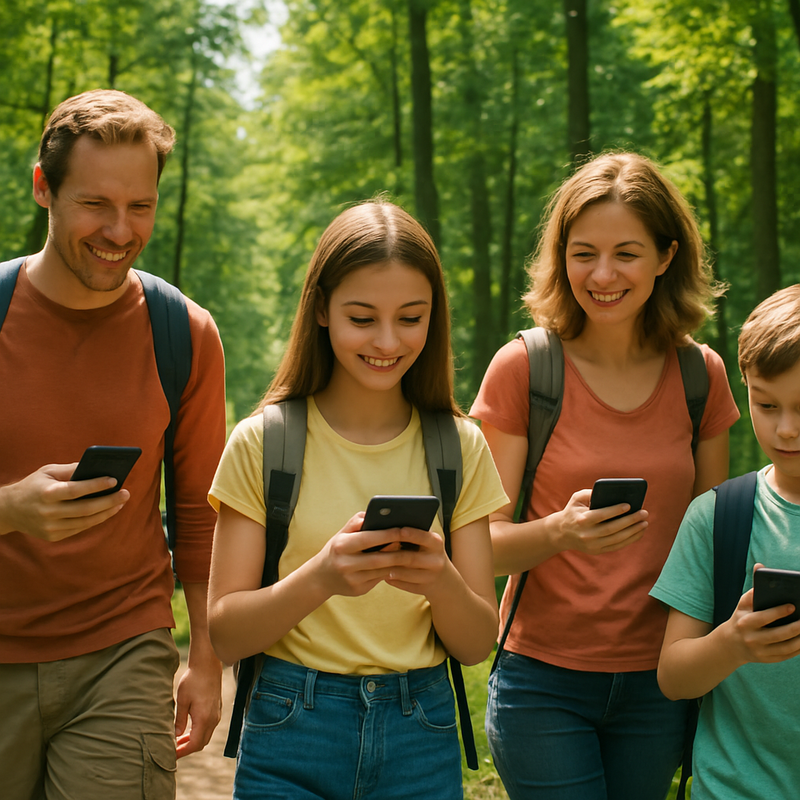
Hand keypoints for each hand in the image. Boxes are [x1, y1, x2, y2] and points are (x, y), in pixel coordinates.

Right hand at [0, 463, 128, 540]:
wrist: (9, 510)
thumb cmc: (33, 485)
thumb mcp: (48, 471)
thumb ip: (71, 469)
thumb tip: (96, 467)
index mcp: (47, 493)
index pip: (76, 490)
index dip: (96, 485)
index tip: (114, 480)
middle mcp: (49, 512)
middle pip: (86, 509)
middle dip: (109, 501)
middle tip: (125, 493)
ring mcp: (51, 527)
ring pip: (86, 521)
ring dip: (106, 512)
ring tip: (120, 502)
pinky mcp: (53, 536)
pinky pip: (80, 528)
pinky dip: (95, 520)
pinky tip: (107, 511)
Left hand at [174, 655, 223, 757]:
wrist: (207, 665)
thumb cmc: (193, 681)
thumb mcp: (182, 701)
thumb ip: (179, 721)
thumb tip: (175, 736)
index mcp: (204, 719)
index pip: (194, 745)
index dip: (182, 752)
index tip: (171, 755)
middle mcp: (213, 719)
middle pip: (201, 743)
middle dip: (187, 749)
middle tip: (172, 749)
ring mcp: (216, 715)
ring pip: (205, 736)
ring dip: (192, 741)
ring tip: (177, 740)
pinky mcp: (217, 710)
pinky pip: (208, 728)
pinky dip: (198, 733)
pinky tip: (187, 730)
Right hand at [311, 513, 403, 597]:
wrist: (321, 577)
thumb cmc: (337, 549)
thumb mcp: (341, 534)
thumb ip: (357, 522)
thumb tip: (376, 514)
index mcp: (341, 545)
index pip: (368, 538)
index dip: (387, 534)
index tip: (403, 529)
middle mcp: (345, 563)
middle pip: (378, 558)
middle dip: (397, 550)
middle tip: (413, 543)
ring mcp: (351, 579)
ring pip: (381, 570)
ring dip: (397, 562)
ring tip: (411, 553)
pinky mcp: (358, 590)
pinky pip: (379, 579)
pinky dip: (391, 571)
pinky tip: (401, 565)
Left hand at [382, 526, 451, 597]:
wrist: (444, 579)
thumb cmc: (427, 552)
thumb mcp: (427, 541)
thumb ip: (413, 534)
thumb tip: (389, 527)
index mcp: (436, 543)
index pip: (422, 537)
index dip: (409, 534)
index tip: (395, 530)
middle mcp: (436, 560)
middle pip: (410, 558)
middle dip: (391, 555)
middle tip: (375, 552)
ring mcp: (431, 576)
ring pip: (405, 573)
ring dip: (388, 569)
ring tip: (375, 564)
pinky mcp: (423, 588)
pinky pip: (404, 584)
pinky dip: (391, 579)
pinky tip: (382, 574)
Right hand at [551, 489, 648, 555]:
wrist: (561, 533)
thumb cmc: (573, 511)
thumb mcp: (576, 499)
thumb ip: (590, 493)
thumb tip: (610, 492)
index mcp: (581, 519)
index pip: (601, 515)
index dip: (615, 510)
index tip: (629, 505)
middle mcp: (587, 534)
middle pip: (612, 528)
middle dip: (630, 521)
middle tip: (643, 513)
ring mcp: (593, 544)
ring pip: (617, 539)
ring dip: (633, 531)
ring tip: (645, 523)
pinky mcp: (597, 550)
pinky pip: (617, 546)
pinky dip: (630, 539)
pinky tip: (639, 532)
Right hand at [723, 564, 799, 665]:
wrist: (730, 644)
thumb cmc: (741, 617)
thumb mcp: (742, 604)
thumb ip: (754, 588)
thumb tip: (760, 567)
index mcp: (744, 623)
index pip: (762, 618)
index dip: (778, 612)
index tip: (792, 606)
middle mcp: (751, 638)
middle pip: (777, 635)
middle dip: (795, 628)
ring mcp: (760, 651)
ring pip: (785, 647)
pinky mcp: (767, 660)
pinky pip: (787, 655)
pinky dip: (798, 648)